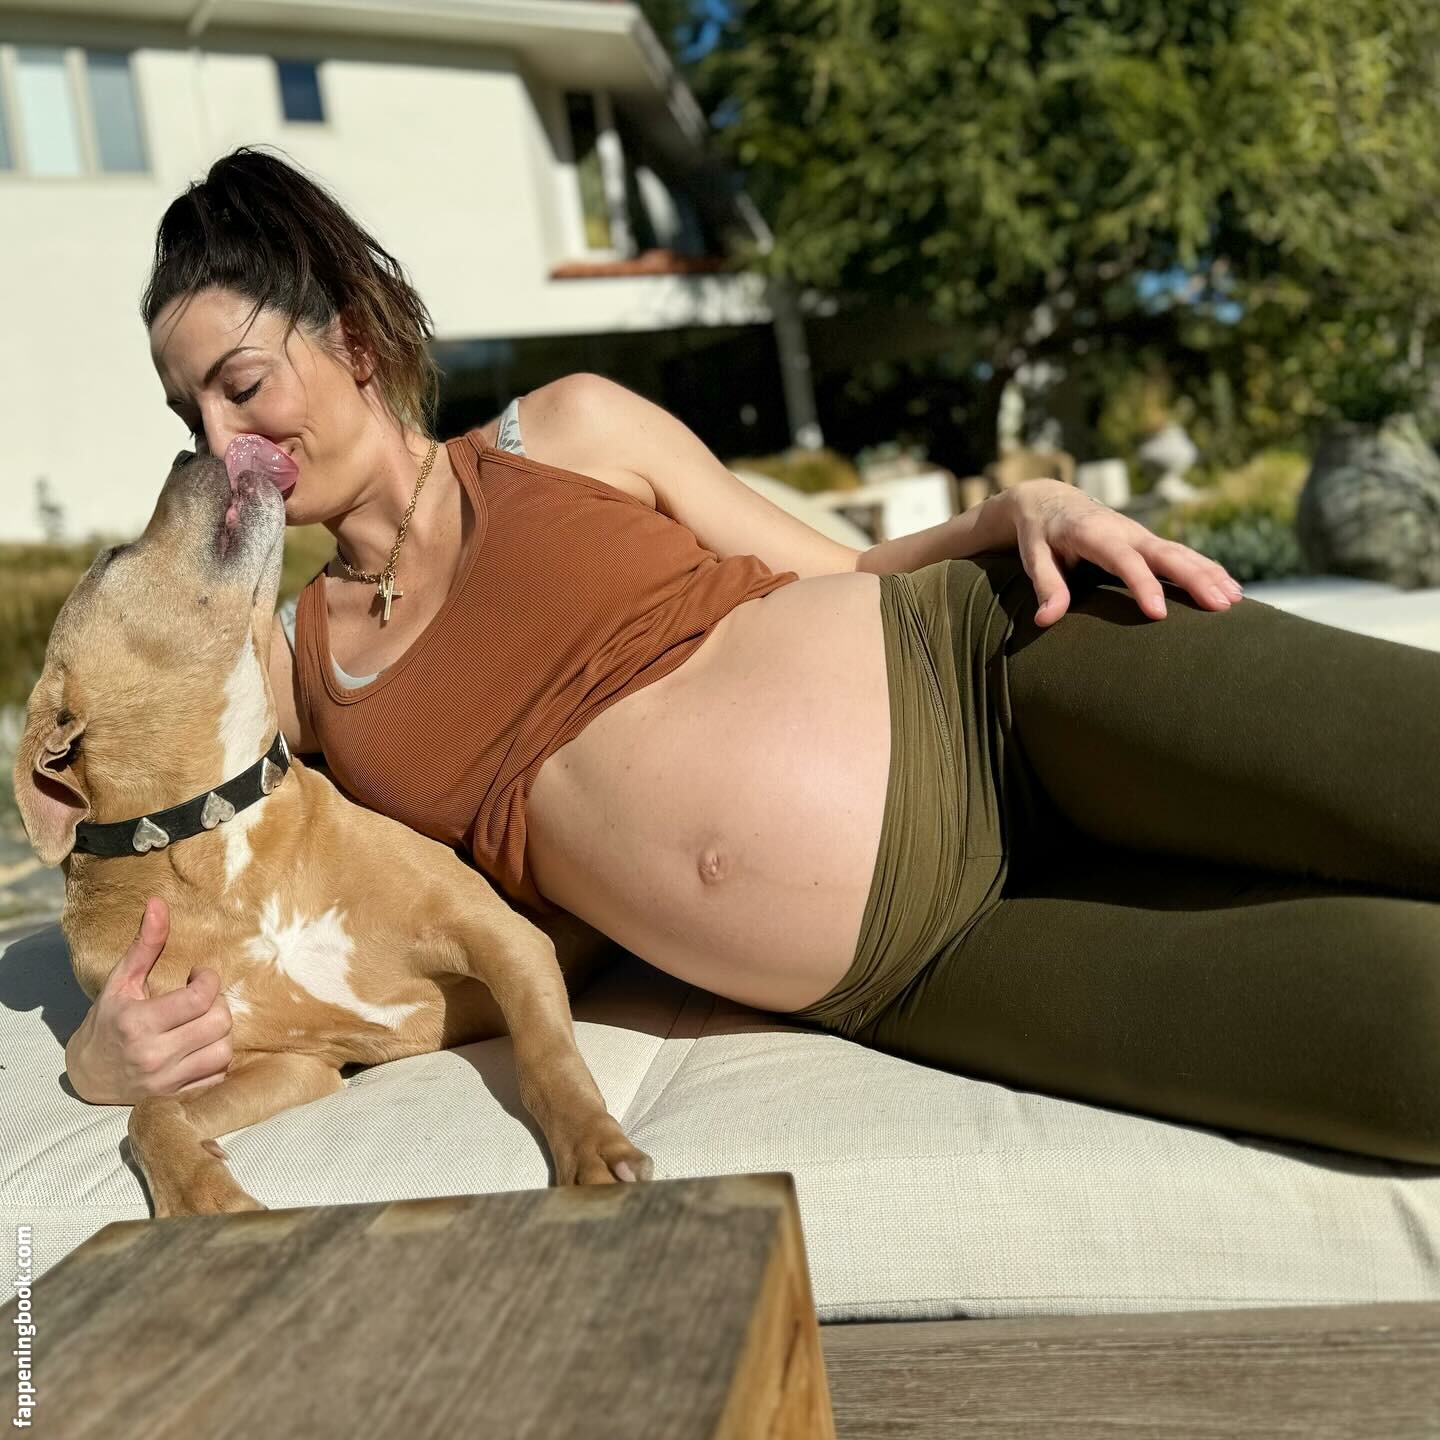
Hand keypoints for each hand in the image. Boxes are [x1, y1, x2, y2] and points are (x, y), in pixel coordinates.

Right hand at [65, 896, 233, 1104]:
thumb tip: (158, 903)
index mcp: (139, 1023)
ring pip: (223, 1050)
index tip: (199, 975)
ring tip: (202, 1023)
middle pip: (219, 1022)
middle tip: (202, 1000)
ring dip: (219, 1032)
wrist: (89, 1074)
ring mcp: (166, 1080)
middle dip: (217, 1004)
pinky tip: (200, 1047)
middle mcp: (154, 1055)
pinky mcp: (176, 1096)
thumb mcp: (121, 982)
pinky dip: (216, 1059)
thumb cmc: (108, 1021)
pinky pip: (218, 1075)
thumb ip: (145, 944)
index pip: (200, 998)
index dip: (208, 980)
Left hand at [1006, 480, 1244, 626]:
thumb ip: (1046, 586)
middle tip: (1220, 607)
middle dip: (1194, 579)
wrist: (1049, 501)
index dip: (1142, 585)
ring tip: (1234, 602)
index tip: (1159, 613)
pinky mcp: (1149, 542)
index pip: (1124, 560)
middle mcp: (1125, 531)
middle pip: (1165, 554)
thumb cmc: (1039, 534)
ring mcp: (1141, 535)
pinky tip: (1231, 589)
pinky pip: (1184, 555)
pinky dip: (1208, 570)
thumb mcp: (1034, 557)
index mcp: (1095, 534)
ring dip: (1210, 575)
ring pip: (1182, 553)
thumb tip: (1045, 621)